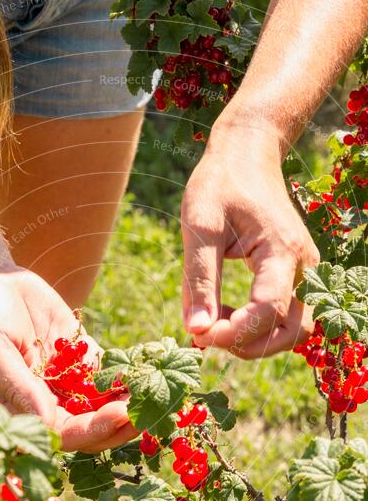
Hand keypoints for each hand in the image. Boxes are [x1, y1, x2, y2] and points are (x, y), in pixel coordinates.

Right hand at [0, 268, 136, 451]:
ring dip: (130, 403)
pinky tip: (150, 372)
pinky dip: (128, 375)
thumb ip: (18, 387)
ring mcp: (66, 381)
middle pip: (89, 426)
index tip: (120, 416)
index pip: (61, 434)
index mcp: (21, 410)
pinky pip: (109, 373)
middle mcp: (47, 402)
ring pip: (103, 403)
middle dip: (119, 423)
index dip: (92, 431)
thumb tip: (47, 422)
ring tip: (159, 395)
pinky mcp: (81, 357)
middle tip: (149, 413)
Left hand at [181, 127, 319, 357]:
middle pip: (295, 331)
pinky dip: (258, 328)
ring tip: (215, 324)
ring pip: (295, 329)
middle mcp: (304, 265)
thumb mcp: (199, 226)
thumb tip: (195, 331)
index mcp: (282, 249)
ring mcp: (305, 272)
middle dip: (252, 345)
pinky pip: (286, 317)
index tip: (199, 335)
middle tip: (208, 336)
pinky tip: (224, 314)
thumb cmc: (220, 184)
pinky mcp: (295, 276)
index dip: (235, 333)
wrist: (247, 155)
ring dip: (257, 340)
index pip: (269, 310)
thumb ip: (199, 280)